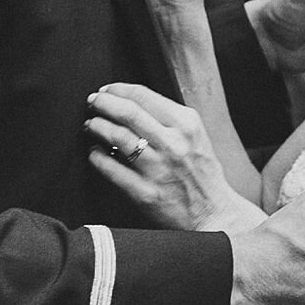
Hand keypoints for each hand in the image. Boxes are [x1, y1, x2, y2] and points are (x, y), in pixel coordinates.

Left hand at [87, 82, 260, 234]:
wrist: (214, 214)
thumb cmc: (203, 175)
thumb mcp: (196, 137)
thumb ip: (170, 119)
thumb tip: (132, 103)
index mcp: (186, 125)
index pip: (144, 96)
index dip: (118, 89)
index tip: (106, 90)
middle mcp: (173, 144)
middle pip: (127, 112)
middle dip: (103, 103)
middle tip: (92, 102)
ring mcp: (158, 169)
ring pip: (117, 137)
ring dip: (97, 127)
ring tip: (90, 125)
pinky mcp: (145, 193)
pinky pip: (112, 170)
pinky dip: (98, 158)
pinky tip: (95, 153)